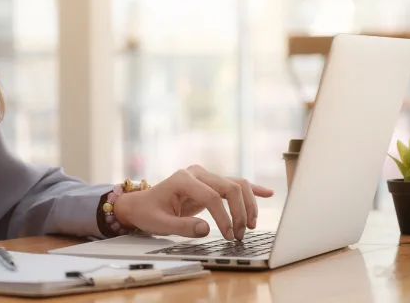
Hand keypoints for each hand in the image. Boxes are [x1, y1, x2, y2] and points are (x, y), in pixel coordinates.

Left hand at [113, 165, 273, 240]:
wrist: (141, 204)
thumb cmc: (148, 213)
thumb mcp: (160, 224)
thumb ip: (182, 227)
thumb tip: (206, 230)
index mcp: (183, 179)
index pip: (212, 196)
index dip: (224, 217)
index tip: (228, 235)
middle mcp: (197, 173)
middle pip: (230, 187)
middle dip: (239, 212)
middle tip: (239, 235)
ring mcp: (205, 176)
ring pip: (236, 184)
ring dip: (248, 204)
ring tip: (250, 226)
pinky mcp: (211, 183)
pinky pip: (234, 184)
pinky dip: (251, 189)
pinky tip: (268, 193)